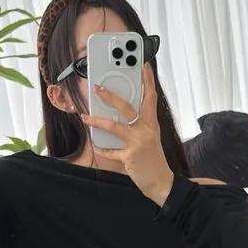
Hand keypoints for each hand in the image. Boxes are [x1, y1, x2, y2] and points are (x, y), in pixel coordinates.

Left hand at [82, 64, 174, 205]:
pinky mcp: (131, 156)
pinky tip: (97, 146)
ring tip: (86, 117)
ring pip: (115, 126)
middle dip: (111, 96)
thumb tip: (118, 115)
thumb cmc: (153, 159)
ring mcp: (139, 142)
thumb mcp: (150, 138)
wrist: (162, 182)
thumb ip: (138, 126)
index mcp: (152, 123)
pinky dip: (103, 149)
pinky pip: (111, 151)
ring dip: (98, 120)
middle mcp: (147, 130)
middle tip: (98, 88)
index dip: (148, 80)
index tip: (143, 65)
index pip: (151, 97)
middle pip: (128, 107)